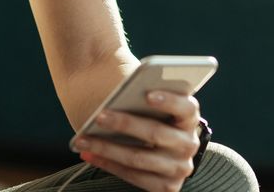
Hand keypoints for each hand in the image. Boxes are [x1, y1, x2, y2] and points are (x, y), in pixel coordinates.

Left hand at [71, 91, 202, 191]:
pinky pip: (133, 176)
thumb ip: (145, 97)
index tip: (147, 94)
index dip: (169, 100)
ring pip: (139, 158)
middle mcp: (189, 144)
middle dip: (125, 124)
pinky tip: (89, 154)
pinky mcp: (167, 186)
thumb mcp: (156, 107)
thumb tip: (119, 91)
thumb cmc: (152, 119)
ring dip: (107, 148)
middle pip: (156, 133)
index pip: (186, 107)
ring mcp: (179, 168)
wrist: (164, 152)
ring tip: (83, 139)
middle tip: (99, 116)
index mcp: (189, 119)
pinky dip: (108, 165)